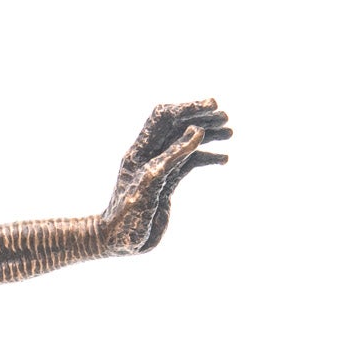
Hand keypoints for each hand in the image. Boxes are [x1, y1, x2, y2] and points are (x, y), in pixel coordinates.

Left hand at [99, 98, 231, 254]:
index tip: (213, 106)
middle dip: (202, 119)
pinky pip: (189, 164)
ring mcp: (159, 169)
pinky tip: (223, 159)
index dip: (188, 108)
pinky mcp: (167, 183)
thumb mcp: (152, 182)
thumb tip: (197, 130)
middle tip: (225, 118)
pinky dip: (206, 158)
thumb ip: (174, 156)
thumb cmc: (129, 214)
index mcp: (140, 150)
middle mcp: (149, 155)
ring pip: (186, 144)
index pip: (165, 117)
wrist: (120, 243)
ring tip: (229, 133)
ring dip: (208, 136)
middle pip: (177, 127)